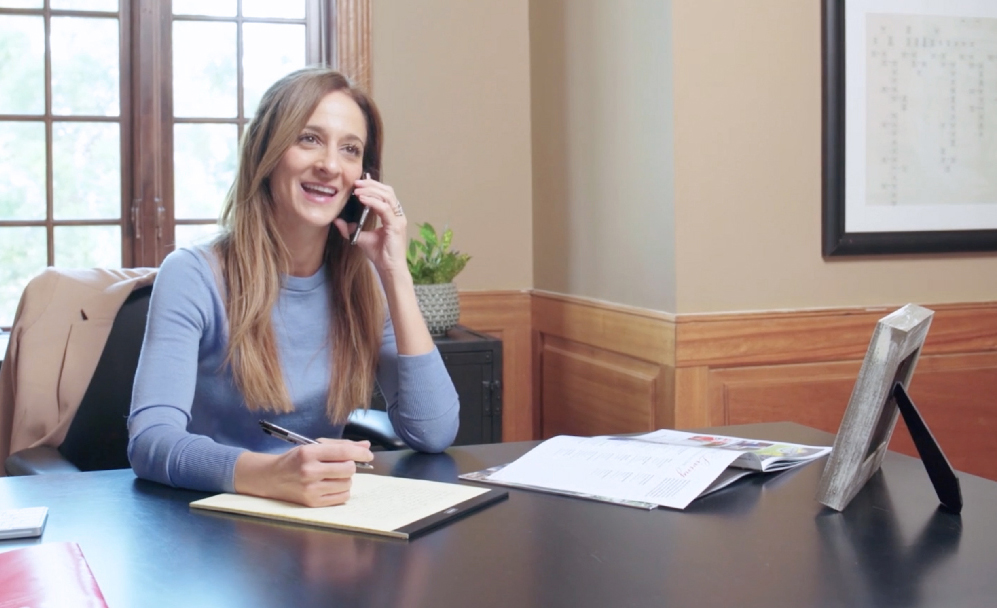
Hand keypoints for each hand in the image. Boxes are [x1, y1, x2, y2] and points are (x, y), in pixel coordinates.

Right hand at [233, 439, 372, 506]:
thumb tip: (366, 445)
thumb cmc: (295, 460)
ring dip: (346, 478)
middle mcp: (309, 471)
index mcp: (308, 452)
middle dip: (351, 465)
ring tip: (333, 475)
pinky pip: (342, 497)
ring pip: (347, 483)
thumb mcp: (313, 446)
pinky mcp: (312, 503)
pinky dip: (342, 491)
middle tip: (343, 464)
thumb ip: (340, 445)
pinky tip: (332, 485)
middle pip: (348, 468)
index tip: (368, 454)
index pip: (343, 451)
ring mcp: (310, 489)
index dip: (360, 452)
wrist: (271, 478)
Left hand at [333, 176, 408, 279]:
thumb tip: (336, 220)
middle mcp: (397, 215)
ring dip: (371, 190)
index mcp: (392, 215)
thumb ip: (350, 229)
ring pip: (387, 196)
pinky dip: (373, 202)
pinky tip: (362, 199)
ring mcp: (398, 220)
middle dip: (371, 184)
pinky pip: (385, 208)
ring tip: (357, 189)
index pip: (384, 194)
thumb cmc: (380, 254)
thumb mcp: (361, 238)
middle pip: (387, 191)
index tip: (357, 184)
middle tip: (356, 183)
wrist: (388, 269)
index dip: (372, 186)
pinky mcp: (396, 226)